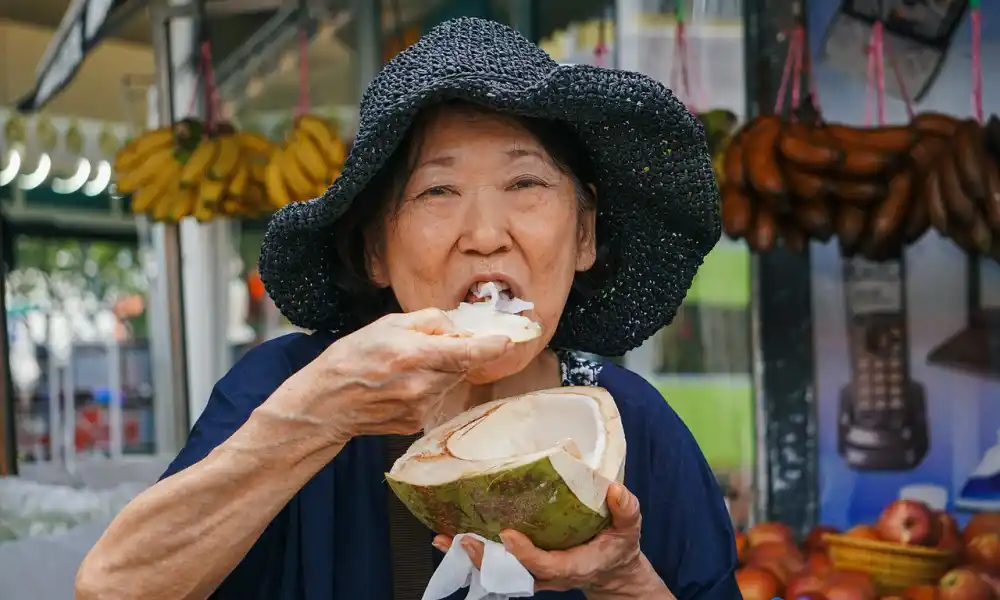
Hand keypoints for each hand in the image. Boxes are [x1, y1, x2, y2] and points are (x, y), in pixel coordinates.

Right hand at [272, 308, 512, 441]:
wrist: (326, 404)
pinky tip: (403, 384)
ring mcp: (421, 408)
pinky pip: (437, 398)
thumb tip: (457, 326)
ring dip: (442, 371)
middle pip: (461, 366)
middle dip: (459, 353)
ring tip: (410, 365)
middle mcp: (422, 385)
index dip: (492, 347)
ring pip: (450, 382)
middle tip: (438, 343)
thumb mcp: (386, 324)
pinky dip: (429, 387)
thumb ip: (428, 322)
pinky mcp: (417, 422)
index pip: (467, 353)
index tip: (508, 340)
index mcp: (415, 355)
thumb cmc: (351, 358)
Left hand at [433, 483, 669, 596]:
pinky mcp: (526, 567)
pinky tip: (450, 535)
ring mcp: (535, 574)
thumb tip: (615, 489)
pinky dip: (474, 552)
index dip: (525, 553)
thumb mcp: (629, 529)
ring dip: (471, 556)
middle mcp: (549, 574)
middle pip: (511, 572)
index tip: (508, 535)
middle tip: (462, 539)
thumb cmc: (618, 546)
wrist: (612, 570)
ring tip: (443, 537)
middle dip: (485, 558)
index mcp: (573, 565)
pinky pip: (497, 564)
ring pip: (498, 571)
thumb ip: (626, 510)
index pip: (545, 564)